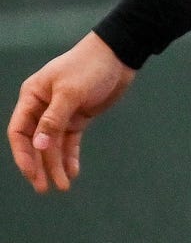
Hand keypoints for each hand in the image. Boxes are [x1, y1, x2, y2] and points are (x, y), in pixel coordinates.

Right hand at [9, 33, 137, 192]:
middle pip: (35, 142)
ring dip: (56, 165)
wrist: (119, 54)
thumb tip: (39, 146)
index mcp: (33, 97)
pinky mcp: (78, 116)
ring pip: (54, 144)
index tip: (31, 173)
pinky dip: (71, 156)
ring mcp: (61, 113)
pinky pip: (70, 140)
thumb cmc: (90, 66)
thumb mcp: (70, 92)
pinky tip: (73, 172)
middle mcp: (42, 107)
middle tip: (44, 188)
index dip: (23, 154)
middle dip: (40, 165)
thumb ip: (54, 119)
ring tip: (63, 186)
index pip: (19, 131)